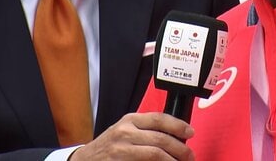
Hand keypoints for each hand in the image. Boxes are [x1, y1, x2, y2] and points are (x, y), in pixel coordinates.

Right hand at [70, 112, 194, 160]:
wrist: (85, 160)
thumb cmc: (110, 145)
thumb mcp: (126, 129)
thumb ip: (146, 129)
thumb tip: (176, 134)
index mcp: (130, 120)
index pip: (159, 118)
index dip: (178, 125)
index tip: (190, 132)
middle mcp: (125, 133)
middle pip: (160, 139)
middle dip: (180, 149)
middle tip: (190, 156)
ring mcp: (120, 150)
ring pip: (154, 154)